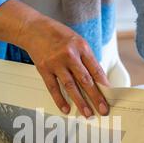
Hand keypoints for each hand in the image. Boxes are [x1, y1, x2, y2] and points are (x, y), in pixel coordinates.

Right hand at [0, 0, 109, 117]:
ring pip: (71, 86)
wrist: (33, 28)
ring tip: (87, 113)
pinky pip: (53, 87)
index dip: (104, 84)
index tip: (110, 95)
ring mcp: (56, 63)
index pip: (95, 69)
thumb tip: (95, 79)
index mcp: (81, 47)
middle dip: (96, 97)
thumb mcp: (77, 41)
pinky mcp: (44, 69)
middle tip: (103, 110)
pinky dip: (60, 99)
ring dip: (80, 102)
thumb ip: (85, 59)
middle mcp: (69, 55)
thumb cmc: (58, 35)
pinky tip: (66, 108)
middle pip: (85, 80)